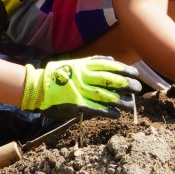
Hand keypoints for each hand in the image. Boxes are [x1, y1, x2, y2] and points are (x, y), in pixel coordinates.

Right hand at [21, 56, 142, 113]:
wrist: (36, 87)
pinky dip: (106, 112)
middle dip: (125, 85)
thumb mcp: (75, 63)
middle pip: (109, 80)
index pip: (108, 66)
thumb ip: (92, 61)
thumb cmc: (57, 75)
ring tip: (131, 105)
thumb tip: (110, 59)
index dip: (123, 70)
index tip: (135, 74)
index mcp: (83, 66)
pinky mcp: (75, 105)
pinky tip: (116, 114)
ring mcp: (79, 91)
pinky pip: (94, 109)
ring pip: (105, 96)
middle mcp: (83, 77)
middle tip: (137, 89)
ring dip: (120, 101)